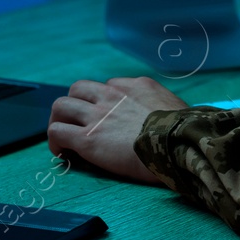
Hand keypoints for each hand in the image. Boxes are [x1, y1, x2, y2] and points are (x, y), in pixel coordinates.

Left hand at [47, 76, 187, 184]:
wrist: (176, 146)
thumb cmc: (184, 133)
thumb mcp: (176, 106)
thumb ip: (162, 105)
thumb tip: (165, 115)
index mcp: (137, 86)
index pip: (109, 84)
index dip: (104, 102)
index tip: (107, 118)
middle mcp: (113, 95)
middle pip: (78, 88)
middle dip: (74, 104)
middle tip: (77, 123)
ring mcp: (97, 116)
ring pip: (61, 105)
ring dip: (59, 120)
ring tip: (63, 138)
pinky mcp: (87, 138)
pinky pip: (57, 132)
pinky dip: (55, 142)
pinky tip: (63, 154)